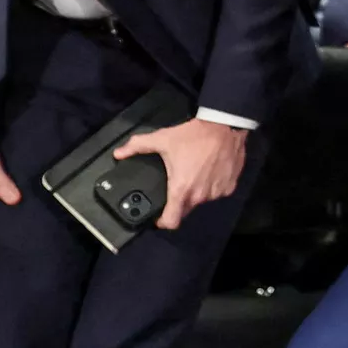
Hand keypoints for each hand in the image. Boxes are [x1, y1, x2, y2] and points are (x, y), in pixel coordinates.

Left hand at [116, 117, 247, 231]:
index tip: (159, 216)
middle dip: (179, 201)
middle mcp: (199, 196)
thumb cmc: (194, 135)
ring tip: (195, 173)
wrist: (225, 125)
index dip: (162, 222)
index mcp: (181, 189)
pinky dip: (212, 185)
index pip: (171, 222)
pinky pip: (217, 192)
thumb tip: (118, 153)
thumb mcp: (163, 139)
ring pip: (202, 200)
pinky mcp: (229, 187)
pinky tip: (210, 170)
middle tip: (177, 182)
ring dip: (197, 191)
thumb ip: (137, 146)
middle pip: (185, 209)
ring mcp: (216, 193)